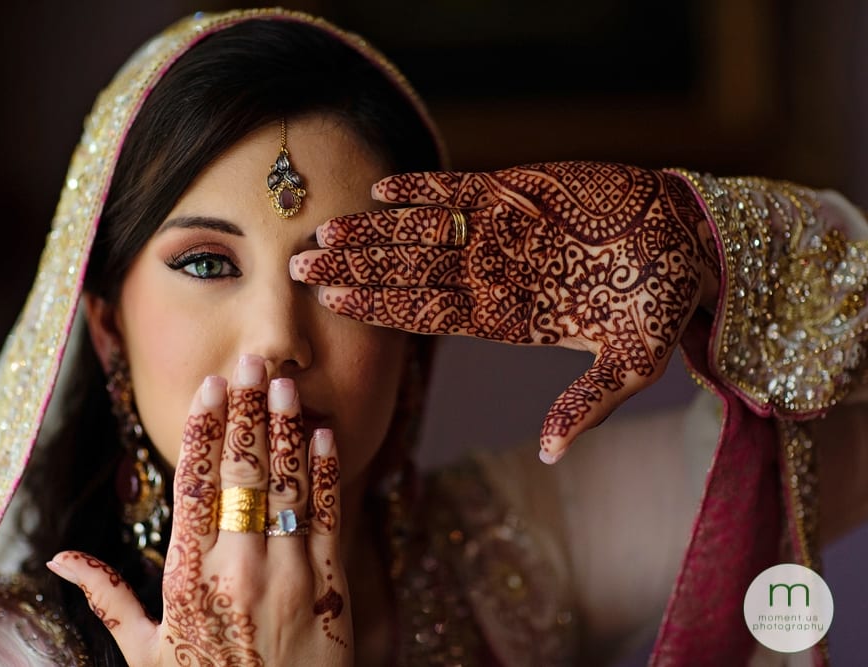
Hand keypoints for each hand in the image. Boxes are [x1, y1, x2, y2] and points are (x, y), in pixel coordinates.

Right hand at [47, 355, 351, 665]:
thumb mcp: (144, 656)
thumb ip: (108, 598)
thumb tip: (59, 559)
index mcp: (187, 579)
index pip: (194, 486)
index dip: (202, 430)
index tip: (209, 387)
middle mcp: (237, 569)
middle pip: (241, 473)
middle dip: (245, 411)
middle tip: (249, 362)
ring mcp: (288, 575)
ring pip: (287, 487)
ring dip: (286, 430)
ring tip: (283, 383)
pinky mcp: (329, 588)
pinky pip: (327, 518)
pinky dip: (327, 473)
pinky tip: (325, 435)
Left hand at [290, 162, 719, 460]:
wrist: (689, 239)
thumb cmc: (664, 304)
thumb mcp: (634, 361)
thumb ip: (587, 402)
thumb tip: (549, 454)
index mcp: (510, 317)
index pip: (431, 313)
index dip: (382, 307)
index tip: (334, 303)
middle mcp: (495, 275)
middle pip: (411, 274)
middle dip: (356, 269)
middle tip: (299, 265)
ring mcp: (504, 233)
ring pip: (426, 232)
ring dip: (375, 230)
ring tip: (327, 229)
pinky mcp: (522, 193)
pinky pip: (464, 192)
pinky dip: (426, 188)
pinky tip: (383, 188)